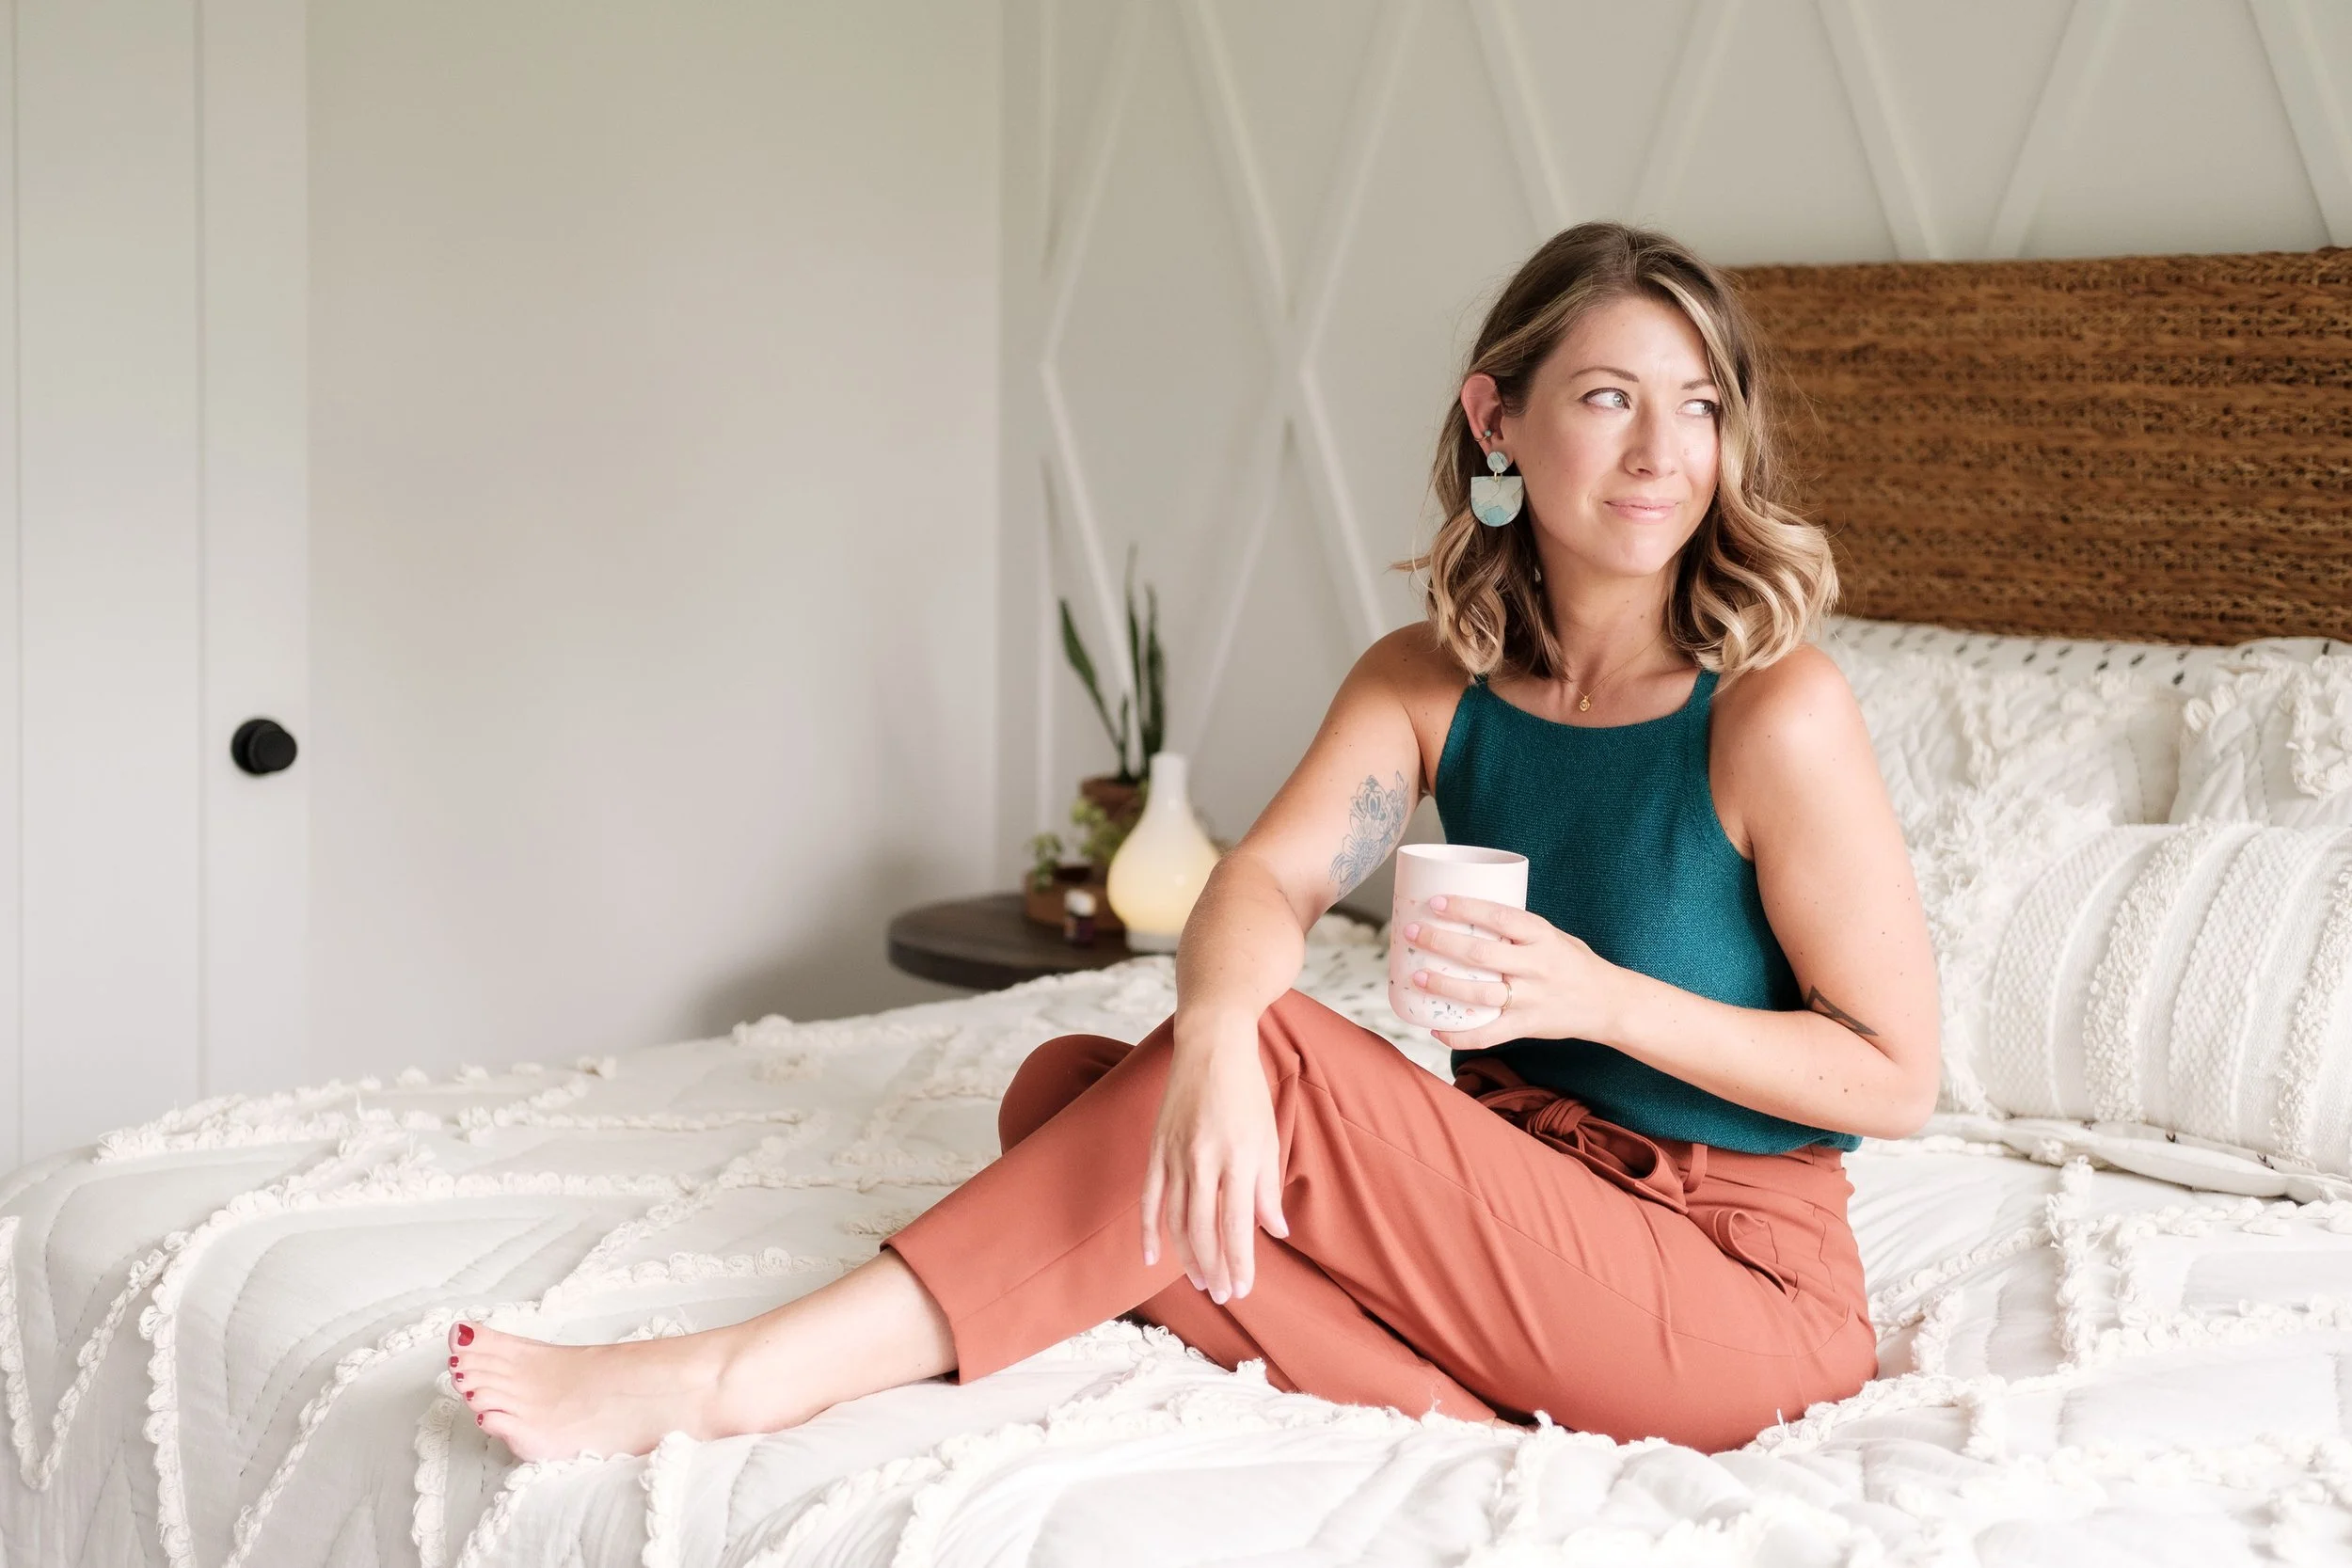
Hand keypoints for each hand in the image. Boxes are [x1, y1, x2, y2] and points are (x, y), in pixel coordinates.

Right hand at [1138, 1023, 1286, 1302]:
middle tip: (1222, 1295)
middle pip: (1204, 1230)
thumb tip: (1274, 1232)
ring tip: (1200, 1281)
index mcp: (1240, 1158)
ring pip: (1177, 1220)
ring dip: (1187, 1256)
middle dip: (1213, 1268)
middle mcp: (1204, 1160)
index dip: (1238, 1262)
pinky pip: (1150, 1198)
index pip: (1237, 1226)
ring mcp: (1175, 1154)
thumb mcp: (1269, 1137)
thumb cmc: (1247, 1091)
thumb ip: (1268, 1188)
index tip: (1241, 1289)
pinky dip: (1149, 1230)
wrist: (1211, 1046)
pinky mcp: (1156, 1148)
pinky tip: (1152, 1256)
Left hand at [1403, 894, 1621, 1051]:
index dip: (1466, 908)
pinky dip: (1460, 1035)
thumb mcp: (1554, 936)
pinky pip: (1489, 1034)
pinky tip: (1436, 1030)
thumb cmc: (1574, 963)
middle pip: (1481, 954)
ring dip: (1444, 985)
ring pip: (1480, 993)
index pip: (1500, 916)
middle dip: (1442, 942)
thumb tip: (1468, 916)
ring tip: (1417, 976)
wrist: (1609, 1003)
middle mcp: (1536, 966)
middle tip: (1412, 932)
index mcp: (1542, 936)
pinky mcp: (1528, 1026)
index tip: (1436, 902)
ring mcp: (1531, 998)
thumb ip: (1518, 931)